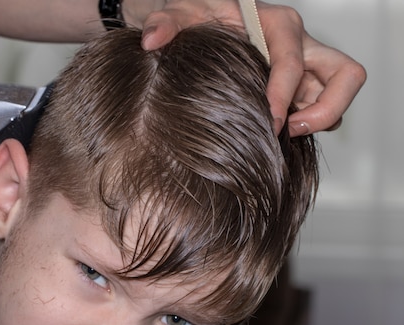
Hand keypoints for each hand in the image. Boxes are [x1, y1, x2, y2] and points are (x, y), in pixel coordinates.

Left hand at [138, 0, 366, 136]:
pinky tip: (272, 136)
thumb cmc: (196, 16)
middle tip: (289, 129)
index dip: (283, 96)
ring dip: (319, 121)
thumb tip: (152, 40)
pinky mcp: (298, 90)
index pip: (294, 62)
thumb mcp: (180, 12)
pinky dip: (307, 127)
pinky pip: (318, 110)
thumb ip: (166, 23)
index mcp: (276, 25)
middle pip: (346, 75)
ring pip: (338, 96)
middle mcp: (300, 46)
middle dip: (326, 108)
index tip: (267, 123)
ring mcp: (303, 70)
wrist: (198, 25)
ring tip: (282, 137)